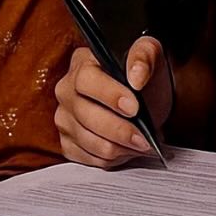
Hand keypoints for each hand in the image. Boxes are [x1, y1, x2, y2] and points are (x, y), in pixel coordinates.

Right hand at [52, 38, 167, 166]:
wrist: (147, 101)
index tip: (134, 108)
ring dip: (120, 147)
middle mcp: (66, 90)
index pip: (86, 80)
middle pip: (86, 116)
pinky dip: (113, 158)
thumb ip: (144, 57)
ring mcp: (65, 118)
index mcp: (81, 63)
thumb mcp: (151, 56)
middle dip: (120, 130)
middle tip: (144, 137)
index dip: (109, 95)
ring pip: (90, 142)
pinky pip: (89, 159)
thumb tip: (136, 77)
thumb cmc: (145, 77)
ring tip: (140, 143)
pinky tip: (126, 148)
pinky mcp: (69, 143)